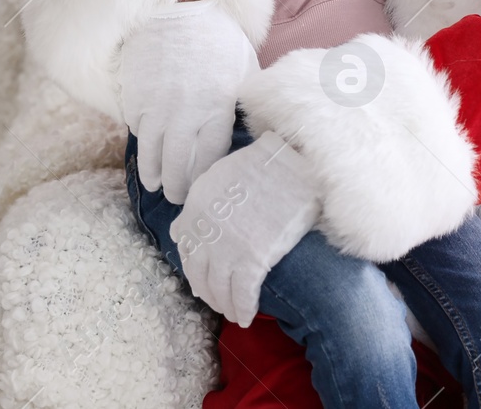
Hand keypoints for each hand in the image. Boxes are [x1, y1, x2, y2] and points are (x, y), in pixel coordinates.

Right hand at [120, 0, 256, 204]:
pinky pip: (135, 127)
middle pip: (177, 163)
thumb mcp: (245, 68)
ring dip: (152, 172)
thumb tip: (255, 129)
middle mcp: (184, 112)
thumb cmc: (219, 38)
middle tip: (177, 197)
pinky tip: (145, 148)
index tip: (205, 187)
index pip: (209, 156)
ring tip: (155, 184)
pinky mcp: (133, 95)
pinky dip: (140, 139)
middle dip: (177, 185)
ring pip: (150, 152)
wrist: (177, 6)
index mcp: (217, 106)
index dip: (205, 176)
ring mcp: (155, 105)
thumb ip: (247, 102)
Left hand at [171, 131, 319, 325]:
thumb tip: (182, 229)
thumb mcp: (222, 175)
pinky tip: (247, 316)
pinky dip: (244, 309)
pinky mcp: (252, 260)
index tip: (204, 277)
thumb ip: (202, 202)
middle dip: (208, 291)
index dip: (195, 267)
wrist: (297, 163)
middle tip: (218, 301)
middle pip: (199, 273)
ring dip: (225, 305)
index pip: (187, 247)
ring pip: (218, 289)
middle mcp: (205, 230)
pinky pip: (242, 295)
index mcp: (195, 206)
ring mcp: (227, 248)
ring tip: (233, 312)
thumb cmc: (267, 164)